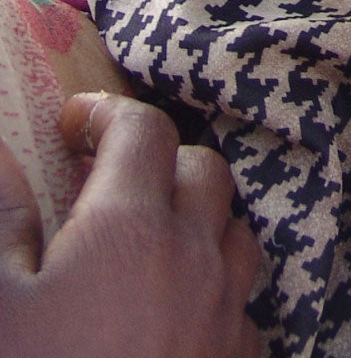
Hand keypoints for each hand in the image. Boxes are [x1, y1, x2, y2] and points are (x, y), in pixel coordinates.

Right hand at [0, 92, 259, 357]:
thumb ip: (0, 222)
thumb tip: (1, 158)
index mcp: (132, 228)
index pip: (143, 132)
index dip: (108, 115)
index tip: (74, 123)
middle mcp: (196, 258)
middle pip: (204, 172)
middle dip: (160, 161)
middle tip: (107, 182)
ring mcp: (227, 317)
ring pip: (237, 234)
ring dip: (199, 222)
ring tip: (149, 243)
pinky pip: (245, 307)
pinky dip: (216, 292)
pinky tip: (176, 317)